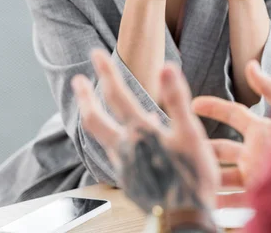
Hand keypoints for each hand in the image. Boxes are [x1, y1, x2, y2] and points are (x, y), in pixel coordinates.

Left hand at [72, 50, 219, 212]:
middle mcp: (124, 148)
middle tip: (77, 81)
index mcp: (140, 132)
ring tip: (93, 110)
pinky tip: (120, 142)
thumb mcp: (191, 134)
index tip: (95, 53)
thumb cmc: (193, 176)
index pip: (117, 95)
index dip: (106, 72)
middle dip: (85, 97)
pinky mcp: (127, 182)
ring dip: (94, 118)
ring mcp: (123, 167)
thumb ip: (177, 100)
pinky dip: (110, 140)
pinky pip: (113, 155)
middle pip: (94, 119)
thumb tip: (167, 68)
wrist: (184, 218)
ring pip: (101, 138)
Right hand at [192, 61, 270, 206]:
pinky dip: (219, 201)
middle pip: (224, 147)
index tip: (192, 103)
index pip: (233, 113)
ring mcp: (257, 174)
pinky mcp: (260, 196)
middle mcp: (256, 151)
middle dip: (204, 145)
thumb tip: (251, 64)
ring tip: (187, 173)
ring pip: (224, 174)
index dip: (213, 107)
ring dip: (208, 174)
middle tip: (180, 144)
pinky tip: (203, 200)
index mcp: (262, 129)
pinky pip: (234, 200)